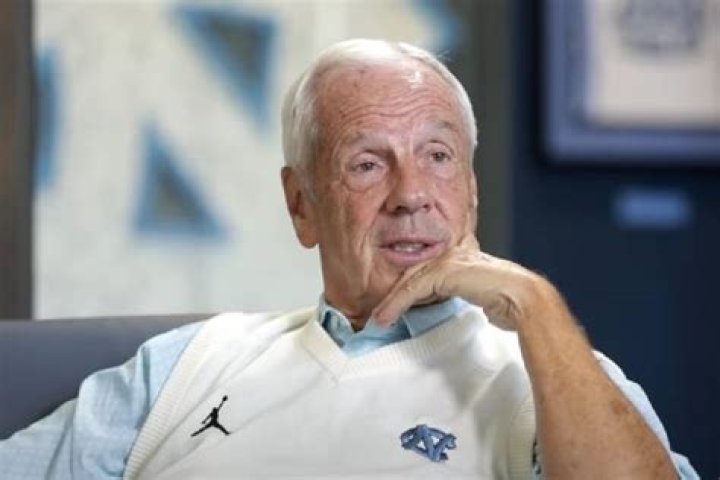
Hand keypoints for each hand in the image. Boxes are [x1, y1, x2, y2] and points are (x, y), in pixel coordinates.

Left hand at [371, 234, 556, 330]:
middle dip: (394, 295)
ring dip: (390, 302)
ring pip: (410, 281)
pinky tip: (386, 317)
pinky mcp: (444, 272)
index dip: (407, 291)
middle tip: (379, 315)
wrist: (523, 299)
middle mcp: (452, 255)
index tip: (393, 308)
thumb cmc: (509, 302)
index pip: (426, 273)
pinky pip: (413, 288)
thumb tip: (449, 309)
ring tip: (377, 320)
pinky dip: (396, 304)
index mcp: (461, 258)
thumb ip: (461, 296)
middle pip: (413, 274)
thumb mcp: (478, 298)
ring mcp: (448, 261)